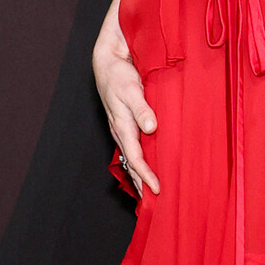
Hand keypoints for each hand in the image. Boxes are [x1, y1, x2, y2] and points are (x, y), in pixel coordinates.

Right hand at [93, 13, 159, 197]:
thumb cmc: (119, 75)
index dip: (146, 175)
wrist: (107, 62)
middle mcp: (120, 131)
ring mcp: (121, 129)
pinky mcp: (125, 124)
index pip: (136, 158)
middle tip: (155, 202)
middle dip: (141, 183)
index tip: (157, 189)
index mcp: (122, 126)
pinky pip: (132, 148)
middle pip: (132, 164)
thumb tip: (151, 128)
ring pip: (131, 158)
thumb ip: (142, 108)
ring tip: (150, 192)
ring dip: (139, 175)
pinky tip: (146, 167)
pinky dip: (139, 162)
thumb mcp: (131, 89)